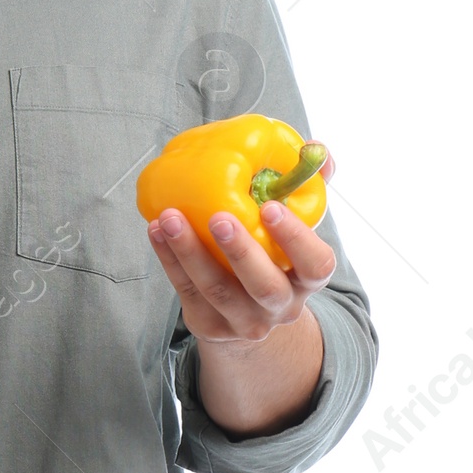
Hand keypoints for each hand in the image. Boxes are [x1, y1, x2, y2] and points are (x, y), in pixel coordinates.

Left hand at [147, 153, 337, 348]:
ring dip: (190, 251)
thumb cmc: (272, 257)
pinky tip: (156, 231)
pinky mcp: (208, 323)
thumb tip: (316, 149)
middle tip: (218, 217)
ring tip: (169, 217)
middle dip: (241, 251)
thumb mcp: (295, 231)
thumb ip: (306, 189)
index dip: (296, 238)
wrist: (246, 315)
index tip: (271, 207)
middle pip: (264, 286)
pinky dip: (169, 259)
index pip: (316, 265)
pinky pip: (185, 291)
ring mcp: (243, 320)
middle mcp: (280, 306)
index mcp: (307, 280)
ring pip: (216, 290)